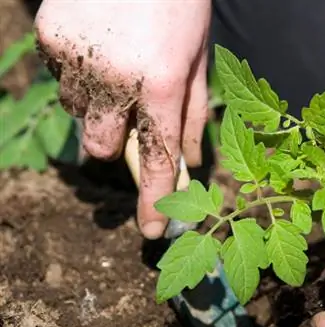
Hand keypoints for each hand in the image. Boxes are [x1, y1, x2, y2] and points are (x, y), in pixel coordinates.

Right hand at [34, 0, 210, 238]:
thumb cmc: (179, 2)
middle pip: (101, 148)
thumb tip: (189, 160)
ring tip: (117, 66)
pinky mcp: (51, 39)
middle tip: (128, 115)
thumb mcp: (198, 57)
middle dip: (115, 142)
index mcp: (162, 83)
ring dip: (98, 106)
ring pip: (80, 114)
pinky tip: (99, 48)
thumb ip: (192, 113)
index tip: (152, 231)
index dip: (153, 199)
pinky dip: (81, 77)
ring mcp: (78, 58)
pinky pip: (63, 80)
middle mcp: (116, 78)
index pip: (156, 158)